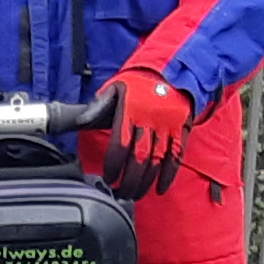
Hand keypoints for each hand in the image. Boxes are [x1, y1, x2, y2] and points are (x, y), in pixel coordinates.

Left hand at [101, 67, 191, 196]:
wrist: (174, 68)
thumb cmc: (140, 81)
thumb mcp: (116, 86)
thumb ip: (99, 104)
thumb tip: (81, 121)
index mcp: (131, 110)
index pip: (120, 145)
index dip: (114, 165)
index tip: (109, 178)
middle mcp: (150, 120)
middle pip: (138, 158)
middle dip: (129, 180)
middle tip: (121, 194)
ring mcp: (168, 126)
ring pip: (157, 161)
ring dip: (146, 182)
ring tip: (135, 195)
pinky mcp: (182, 129)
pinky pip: (176, 156)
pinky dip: (169, 175)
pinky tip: (160, 188)